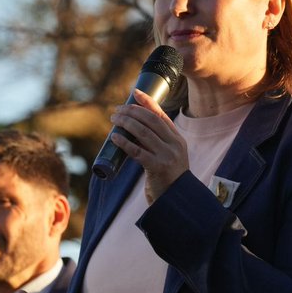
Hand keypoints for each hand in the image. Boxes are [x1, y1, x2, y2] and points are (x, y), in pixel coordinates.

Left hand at [109, 88, 188, 202]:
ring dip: (126, 123)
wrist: (175, 200)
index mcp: (177, 139)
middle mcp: (174, 144)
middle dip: (132, 111)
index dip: (147, 102)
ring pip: (143, 132)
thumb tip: (131, 129)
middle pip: (150, 120)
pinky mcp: (157, 167)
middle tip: (116, 110)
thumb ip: (155, 144)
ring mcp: (167, 155)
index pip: (161, 115)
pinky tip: (114, 137)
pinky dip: (124, 142)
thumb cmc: (166, 178)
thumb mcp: (166, 156)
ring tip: (113, 119)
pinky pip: (137, 151)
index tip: (134, 92)